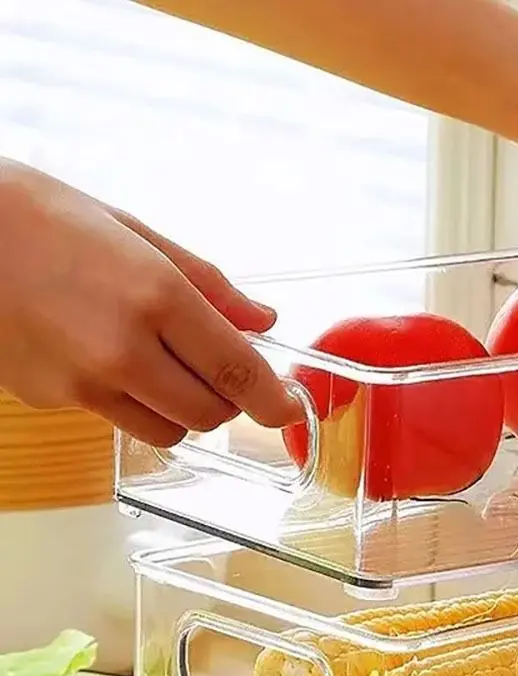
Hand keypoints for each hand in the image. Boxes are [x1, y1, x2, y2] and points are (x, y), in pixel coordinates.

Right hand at [0, 159, 300, 446]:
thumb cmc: (41, 216)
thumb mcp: (137, 234)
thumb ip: (209, 285)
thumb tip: (263, 321)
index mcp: (155, 296)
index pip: (238, 372)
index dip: (273, 401)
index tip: (290, 408)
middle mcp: (123, 349)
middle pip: (210, 413)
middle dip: (228, 401)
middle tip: (219, 370)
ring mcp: (83, 382)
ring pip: (169, 430)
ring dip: (184, 410)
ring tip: (162, 364)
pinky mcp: (52, 399)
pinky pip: (118, 420)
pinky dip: (133, 403)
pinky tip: (106, 358)